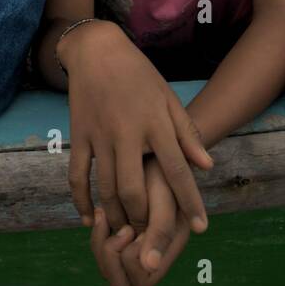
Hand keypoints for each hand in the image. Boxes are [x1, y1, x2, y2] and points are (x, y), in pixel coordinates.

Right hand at [64, 22, 211, 233]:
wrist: (97, 51)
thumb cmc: (139, 75)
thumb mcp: (168, 98)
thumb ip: (187, 133)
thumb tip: (207, 165)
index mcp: (156, 123)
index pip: (177, 170)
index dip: (190, 201)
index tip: (201, 227)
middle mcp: (128, 132)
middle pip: (135, 189)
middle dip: (144, 218)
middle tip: (152, 235)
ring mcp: (100, 136)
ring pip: (106, 188)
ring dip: (116, 216)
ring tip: (126, 233)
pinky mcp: (79, 136)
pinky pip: (77, 176)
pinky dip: (81, 202)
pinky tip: (90, 219)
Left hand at [90, 163, 192, 285]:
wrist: (156, 149)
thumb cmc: (162, 170)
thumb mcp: (164, 196)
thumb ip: (160, 231)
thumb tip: (148, 267)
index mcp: (167, 251)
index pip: (142, 281)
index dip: (131, 260)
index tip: (131, 231)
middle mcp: (151, 253)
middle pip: (120, 282)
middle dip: (111, 255)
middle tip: (118, 229)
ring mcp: (134, 244)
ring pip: (107, 266)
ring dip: (100, 242)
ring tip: (104, 216)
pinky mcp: (120, 231)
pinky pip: (101, 248)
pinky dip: (96, 232)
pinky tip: (97, 212)